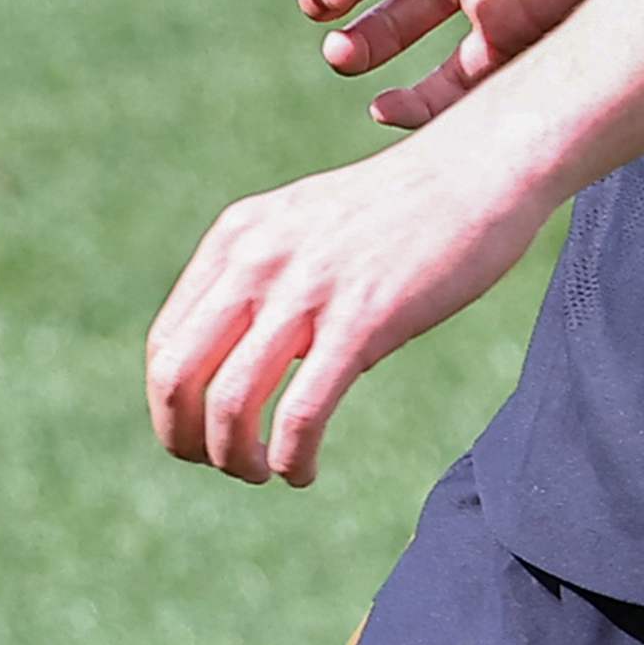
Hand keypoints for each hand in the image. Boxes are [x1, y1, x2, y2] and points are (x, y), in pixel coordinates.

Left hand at [144, 137, 558, 488]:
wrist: (478, 171)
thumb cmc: (400, 210)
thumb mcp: (305, 229)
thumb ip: (265, 279)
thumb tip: (239, 357)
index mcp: (235, 239)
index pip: (165, 343)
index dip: (171, 405)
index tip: (204, 434)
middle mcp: (255, 262)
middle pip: (175, 376)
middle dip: (185, 438)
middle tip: (222, 465)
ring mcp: (306, 290)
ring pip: (228, 402)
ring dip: (235, 458)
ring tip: (263, 473)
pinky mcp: (362, 321)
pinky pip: (301, 410)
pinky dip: (291, 457)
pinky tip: (304, 472)